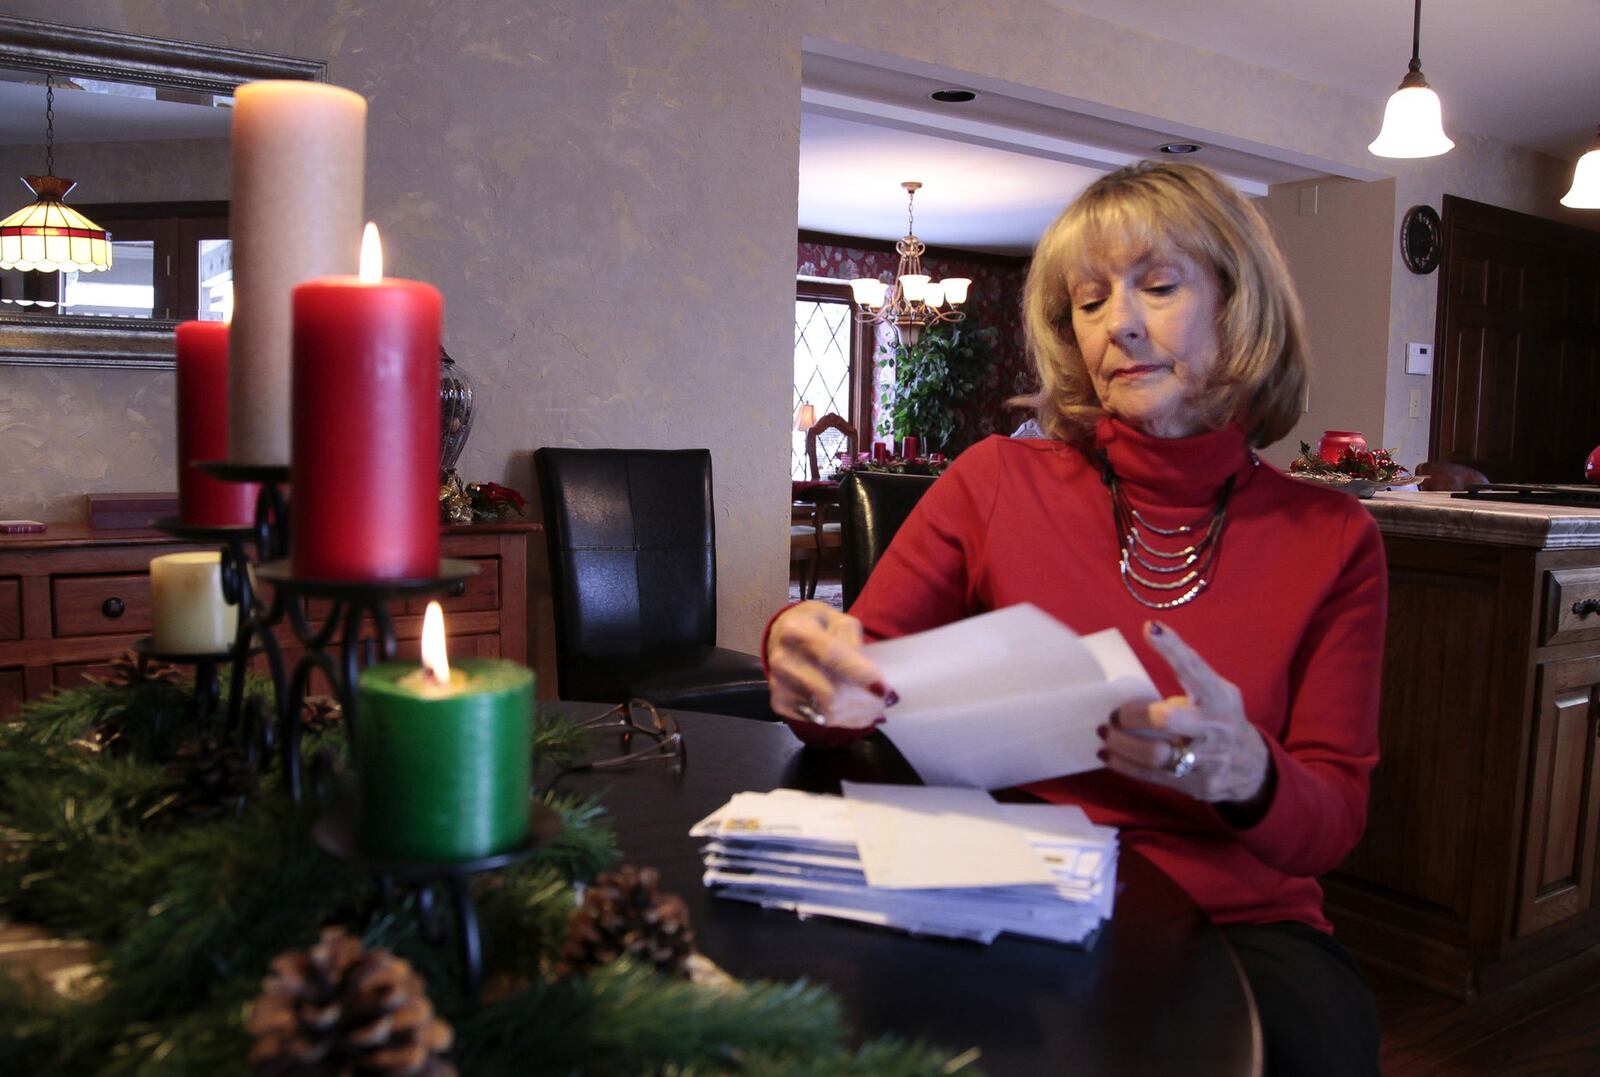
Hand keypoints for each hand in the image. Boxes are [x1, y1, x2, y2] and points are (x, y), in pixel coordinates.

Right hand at [766, 601, 888, 728]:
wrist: (782, 634)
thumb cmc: (816, 625)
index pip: (831, 655)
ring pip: (826, 711)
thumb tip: (872, 678)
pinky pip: (819, 720)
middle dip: (864, 702)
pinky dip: (844, 720)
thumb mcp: (839, 620)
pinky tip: (856, 712)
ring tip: (875, 709)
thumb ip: (855, 644)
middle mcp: (782, 659)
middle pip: (829, 692)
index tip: (884, 689)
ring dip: (857, 714)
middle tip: (886, 701)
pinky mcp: (779, 702)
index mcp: (796, 630)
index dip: (860, 675)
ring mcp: (778, 683)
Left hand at [1098, 620, 1270, 804]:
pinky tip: (1108, 754)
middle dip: (1133, 716)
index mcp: (1220, 698)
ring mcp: (1207, 759)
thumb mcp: (1215, 693)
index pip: (1195, 669)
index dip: (1173, 649)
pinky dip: (1124, 764)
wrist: (1251, 767)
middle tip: (1112, 714)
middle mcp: (1215, 727)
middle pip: (1167, 720)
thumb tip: (1148, 635)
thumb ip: (1189, 675)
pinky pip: (1151, 775)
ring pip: (1154, 755)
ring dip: (1121, 744)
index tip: (1151, 629)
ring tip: (1104, 733)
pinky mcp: (1195, 783)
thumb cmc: (1220, 718)